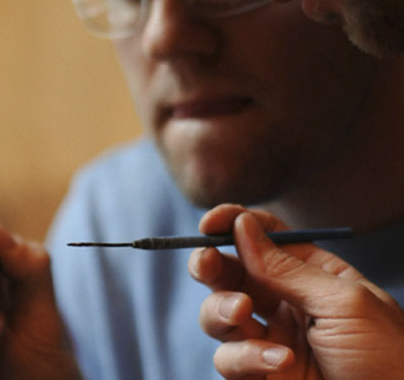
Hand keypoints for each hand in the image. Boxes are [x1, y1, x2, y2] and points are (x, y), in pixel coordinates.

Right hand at [188, 204, 403, 378]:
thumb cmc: (390, 359)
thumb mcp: (345, 303)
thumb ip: (287, 267)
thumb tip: (241, 224)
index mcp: (312, 275)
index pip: (265, 237)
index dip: (233, 225)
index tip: (209, 225)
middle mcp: (286, 303)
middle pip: (230, 271)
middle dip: (210, 264)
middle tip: (205, 264)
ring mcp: (270, 340)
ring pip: (217, 314)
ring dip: (220, 309)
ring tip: (240, 314)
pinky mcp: (260, 375)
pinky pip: (229, 360)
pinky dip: (245, 358)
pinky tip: (280, 363)